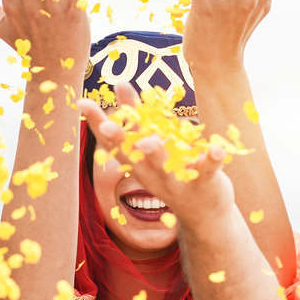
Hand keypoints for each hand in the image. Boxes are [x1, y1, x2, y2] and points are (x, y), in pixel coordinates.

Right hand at [81, 84, 234, 226]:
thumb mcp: (152, 148)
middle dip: (121, 140)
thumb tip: (119, 82)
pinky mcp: (203, 182)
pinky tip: (217, 147)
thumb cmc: (173, 173)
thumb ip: (138, 117)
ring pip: (165, 165)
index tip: (82, 102)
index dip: (97, 123)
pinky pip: (207, 170)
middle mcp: (152, 173)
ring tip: (149, 140)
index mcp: (138, 164)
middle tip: (109, 124)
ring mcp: (177, 180)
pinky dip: (212, 158)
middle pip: (133, 154)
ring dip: (157, 153)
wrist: (203, 216)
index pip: (112, 142)